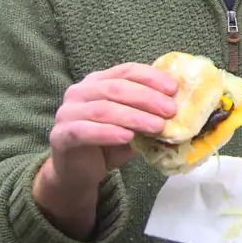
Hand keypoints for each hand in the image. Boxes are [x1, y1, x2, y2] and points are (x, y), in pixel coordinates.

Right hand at [46, 62, 178, 193]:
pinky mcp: (60, 135)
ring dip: (134, 117)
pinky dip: (108, 132)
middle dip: (147, 98)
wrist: (79, 172)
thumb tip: (180, 107)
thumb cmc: (109, 143)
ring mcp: (67, 112)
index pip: (126, 71)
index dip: (151, 78)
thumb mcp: (135, 125)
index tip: (174, 89)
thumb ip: (150, 114)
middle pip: (116, 88)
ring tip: (157, 126)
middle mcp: (80, 91)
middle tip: (171, 111)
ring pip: (103, 109)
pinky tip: (127, 137)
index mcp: (98, 81)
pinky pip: (84, 130)